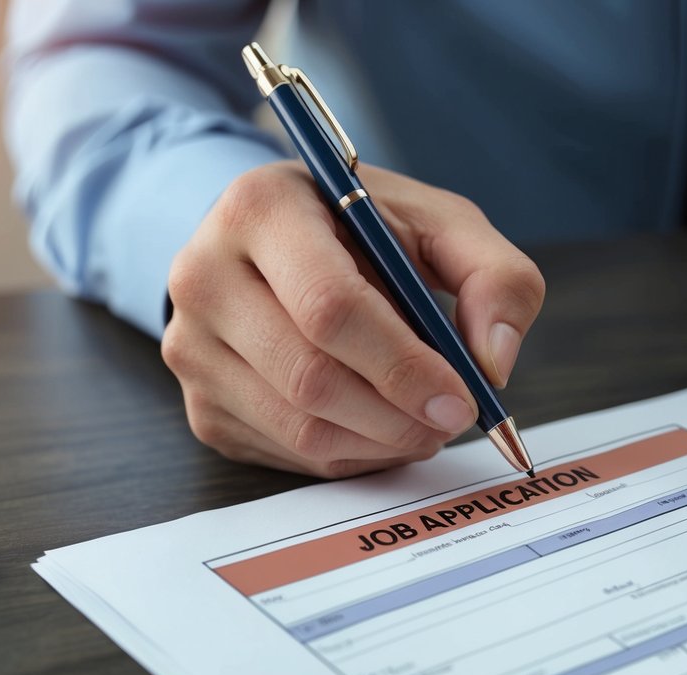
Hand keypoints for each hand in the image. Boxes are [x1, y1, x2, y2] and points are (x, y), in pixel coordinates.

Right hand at [162, 161, 544, 477]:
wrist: (282, 243)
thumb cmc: (367, 231)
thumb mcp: (443, 225)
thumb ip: (496, 279)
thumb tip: (493, 362)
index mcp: (261, 208)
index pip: (328, 306)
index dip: (402, 365)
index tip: (461, 400)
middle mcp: (204, 274)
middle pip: (309, 376)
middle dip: (397, 415)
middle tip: (453, 420)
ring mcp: (190, 345)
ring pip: (298, 427)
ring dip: (381, 441)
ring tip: (425, 422)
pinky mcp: (200, 404)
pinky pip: (286, 454)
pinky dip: (352, 454)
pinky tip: (380, 425)